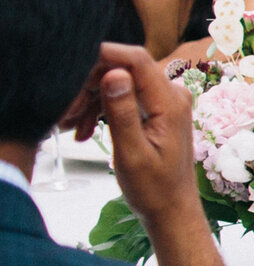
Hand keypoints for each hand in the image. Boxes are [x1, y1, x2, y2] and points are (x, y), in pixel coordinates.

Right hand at [88, 44, 227, 265]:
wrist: (172, 209)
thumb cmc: (154, 189)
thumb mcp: (131, 153)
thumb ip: (122, 112)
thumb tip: (114, 73)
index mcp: (170, 103)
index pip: (137, 59)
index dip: (104, 56)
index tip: (72, 70)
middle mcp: (172, 95)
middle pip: (125, 69)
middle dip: (91, 86)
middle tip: (68, 116)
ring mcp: (166, 101)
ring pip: (121, 83)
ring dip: (93, 101)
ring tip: (73, 129)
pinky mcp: (158, 109)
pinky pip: (125, 96)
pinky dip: (103, 109)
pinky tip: (85, 132)